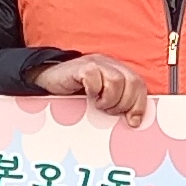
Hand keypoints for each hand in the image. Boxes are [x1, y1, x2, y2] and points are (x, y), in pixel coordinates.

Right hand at [32, 54, 149, 122]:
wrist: (47, 81)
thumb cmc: (74, 95)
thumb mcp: (99, 101)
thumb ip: (116, 106)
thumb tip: (133, 122)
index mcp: (118, 71)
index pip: (139, 85)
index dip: (139, 104)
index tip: (132, 121)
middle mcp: (110, 65)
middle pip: (132, 82)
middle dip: (124, 104)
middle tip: (109, 111)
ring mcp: (96, 63)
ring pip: (116, 81)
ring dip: (109, 99)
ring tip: (98, 105)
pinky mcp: (81, 66)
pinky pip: (94, 77)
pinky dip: (93, 90)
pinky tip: (87, 96)